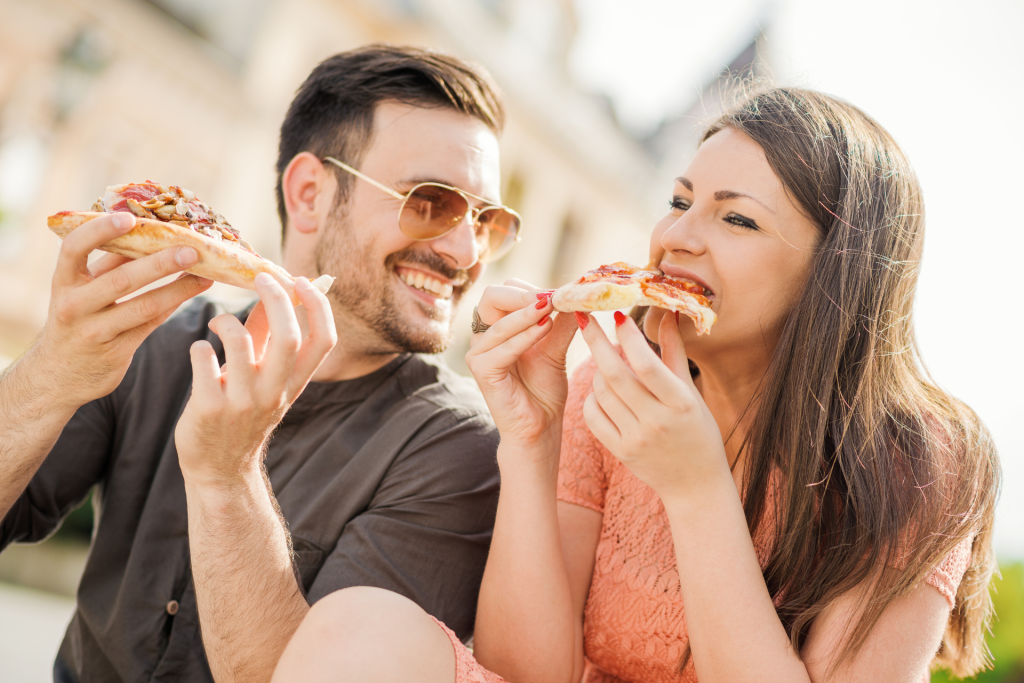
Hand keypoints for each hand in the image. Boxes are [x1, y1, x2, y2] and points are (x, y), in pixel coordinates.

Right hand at [33, 212, 211, 408]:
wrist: (57, 376)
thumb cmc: (77, 320)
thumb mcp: (80, 291)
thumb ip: (106, 265)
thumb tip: (146, 230)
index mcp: (63, 282)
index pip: (74, 249)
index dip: (100, 231)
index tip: (129, 218)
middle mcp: (74, 306)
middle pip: (121, 279)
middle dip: (160, 263)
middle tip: (192, 250)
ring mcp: (94, 331)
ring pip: (143, 306)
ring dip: (178, 288)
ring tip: (206, 274)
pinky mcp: (115, 352)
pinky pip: (150, 325)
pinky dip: (174, 305)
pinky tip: (193, 291)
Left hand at [174, 274, 336, 487]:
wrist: (220, 469)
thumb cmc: (242, 412)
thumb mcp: (265, 377)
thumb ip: (267, 335)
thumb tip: (273, 290)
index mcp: (295, 383)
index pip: (324, 340)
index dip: (318, 306)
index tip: (302, 281)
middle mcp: (275, 393)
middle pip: (288, 336)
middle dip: (276, 298)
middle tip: (259, 278)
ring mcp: (242, 402)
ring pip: (239, 343)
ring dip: (226, 321)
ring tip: (218, 324)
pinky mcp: (209, 409)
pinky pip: (203, 359)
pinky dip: (199, 347)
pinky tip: (199, 352)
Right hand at [464, 280, 577, 450]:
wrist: (541, 426)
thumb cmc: (544, 389)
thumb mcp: (556, 347)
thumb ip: (562, 322)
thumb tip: (576, 293)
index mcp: (498, 326)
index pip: (506, 291)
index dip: (531, 288)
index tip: (560, 292)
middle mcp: (483, 336)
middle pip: (492, 296)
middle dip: (523, 294)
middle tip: (552, 297)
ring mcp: (478, 353)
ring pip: (499, 320)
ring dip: (528, 313)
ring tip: (553, 308)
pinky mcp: (481, 371)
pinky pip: (502, 347)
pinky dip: (525, 336)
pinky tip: (546, 328)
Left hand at [577, 311, 728, 499]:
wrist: (695, 484)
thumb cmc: (698, 431)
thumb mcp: (691, 393)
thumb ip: (675, 353)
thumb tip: (668, 313)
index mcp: (680, 403)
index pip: (647, 364)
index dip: (628, 338)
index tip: (618, 315)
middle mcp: (656, 421)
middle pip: (614, 375)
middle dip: (596, 342)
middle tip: (587, 319)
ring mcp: (635, 439)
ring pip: (600, 392)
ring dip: (598, 370)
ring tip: (608, 362)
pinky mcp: (619, 451)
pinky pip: (592, 415)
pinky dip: (592, 397)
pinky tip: (602, 390)